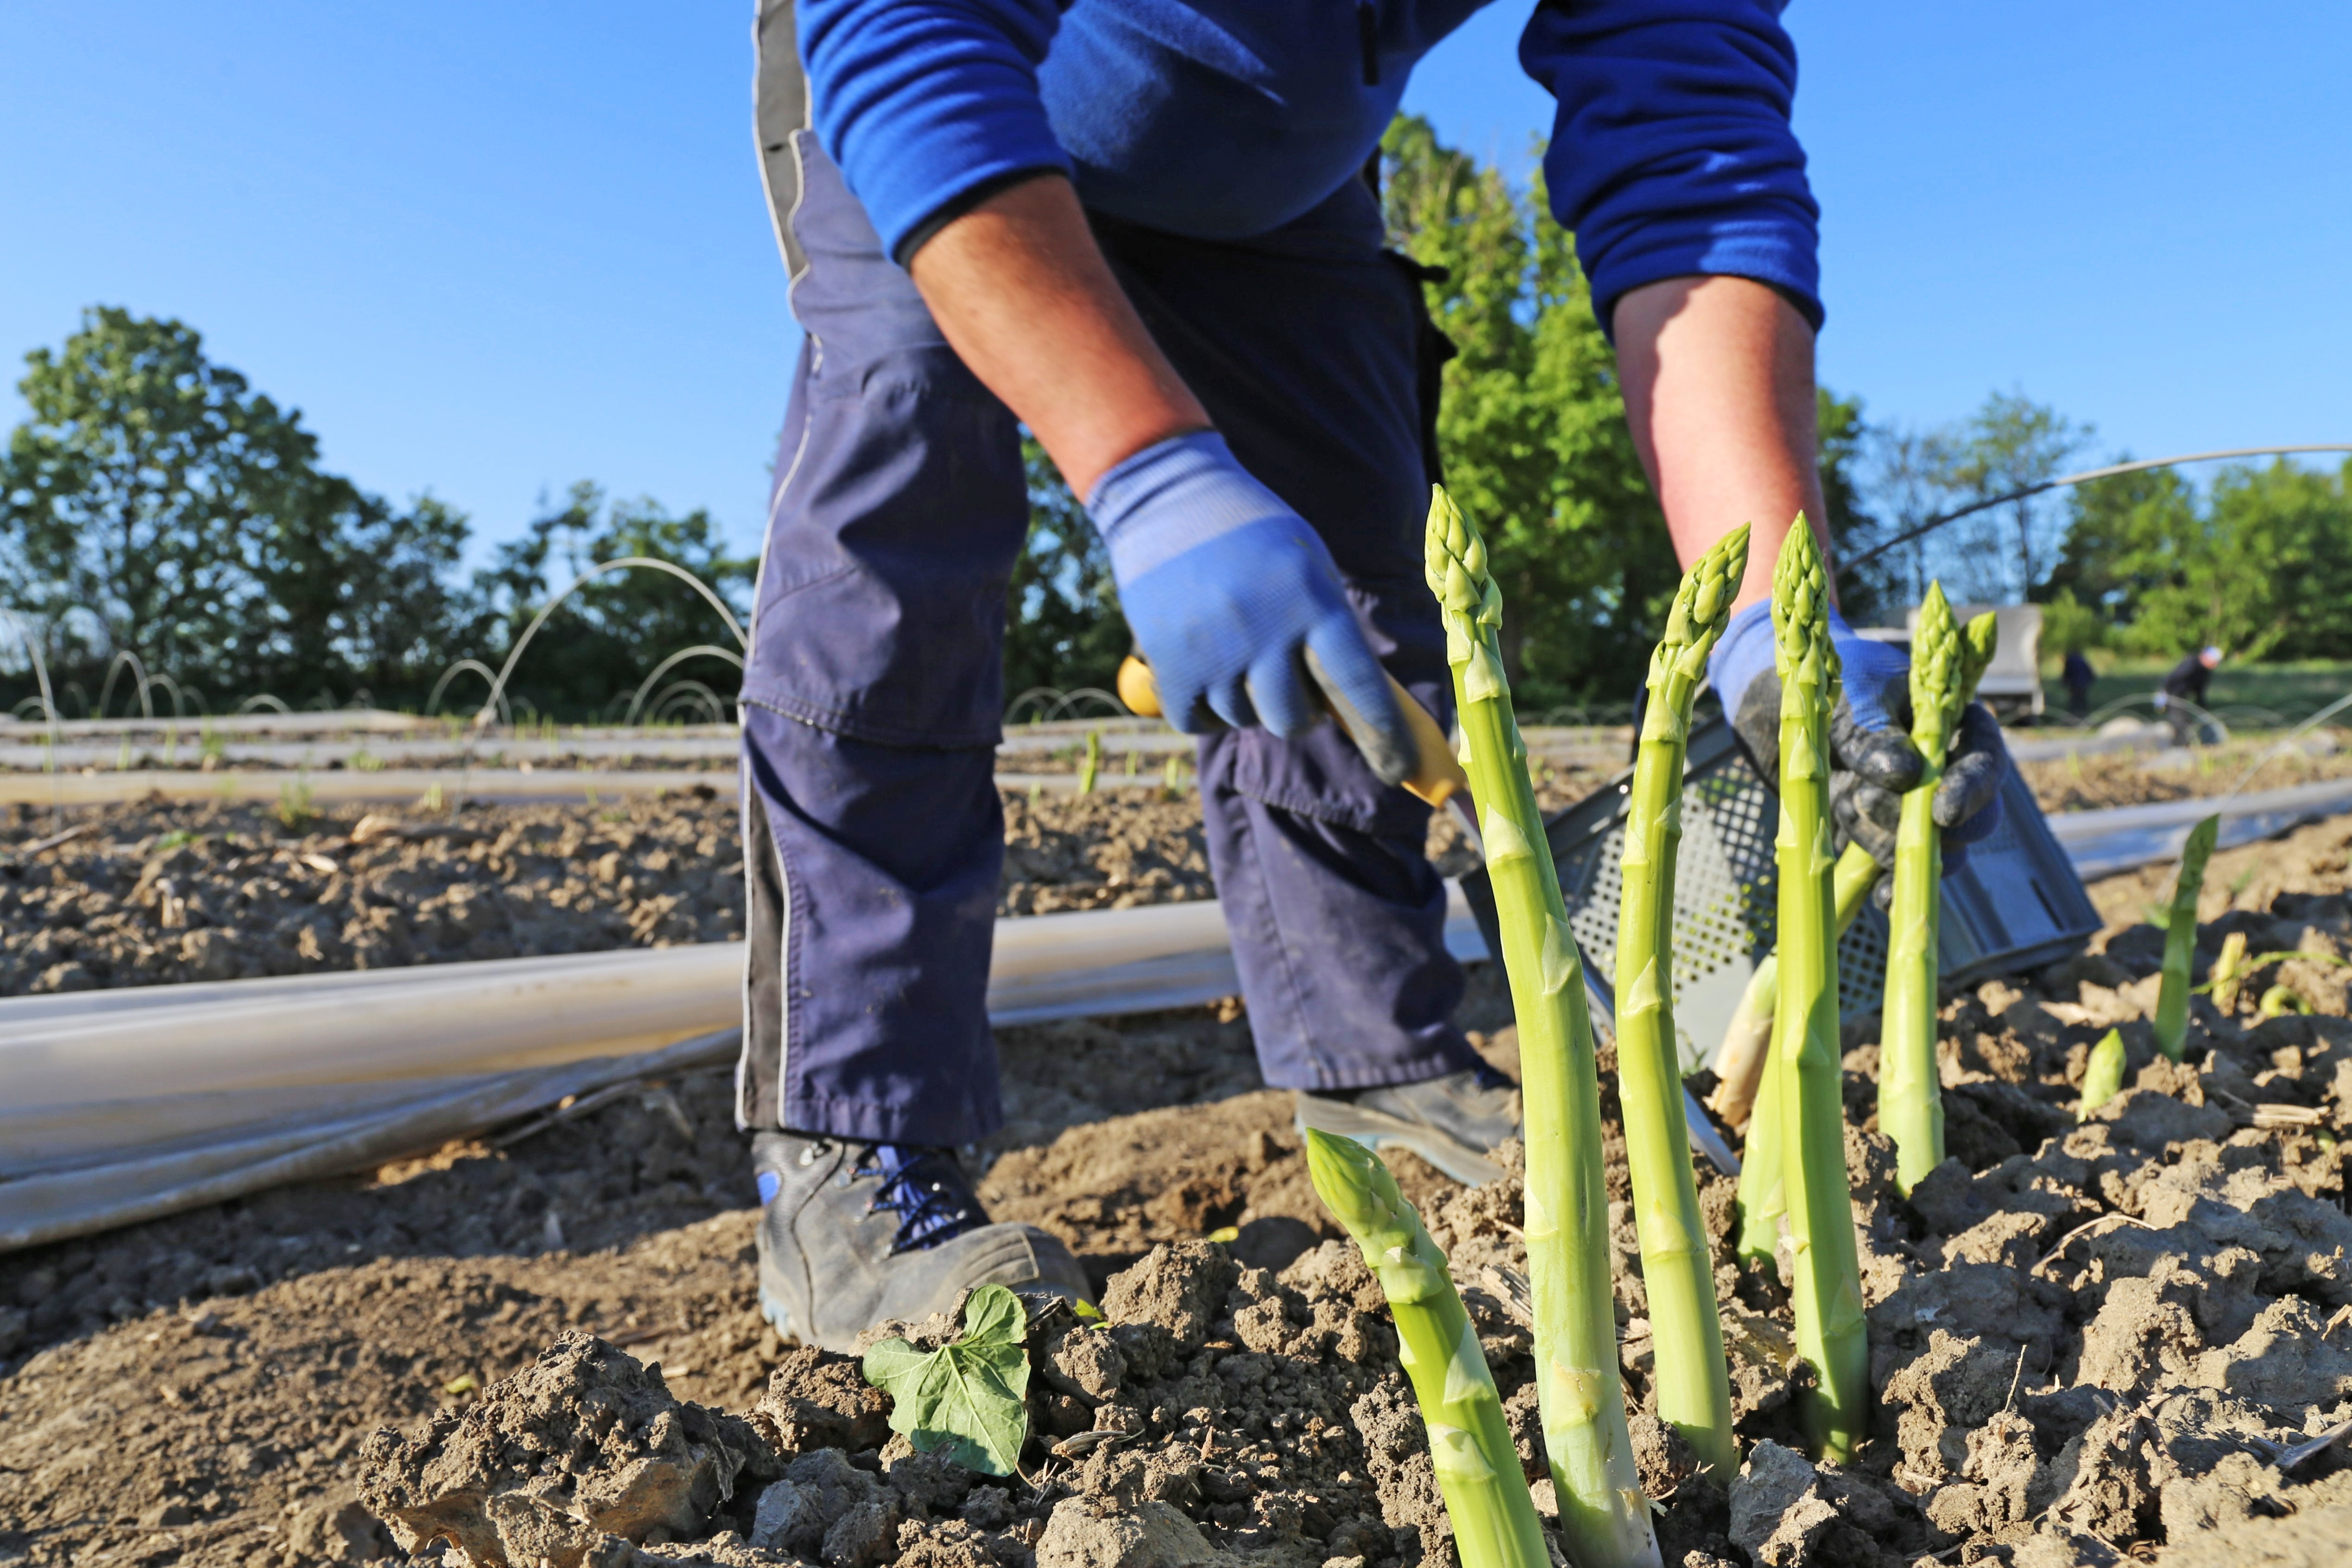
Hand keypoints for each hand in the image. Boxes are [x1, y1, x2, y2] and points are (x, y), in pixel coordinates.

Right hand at [1087, 431, 1408, 767]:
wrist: (1169, 499)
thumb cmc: (1254, 533)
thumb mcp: (1309, 565)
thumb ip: (1329, 631)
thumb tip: (1353, 707)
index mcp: (1312, 602)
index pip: (1359, 687)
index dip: (1384, 734)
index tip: (1401, 766)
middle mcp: (1265, 634)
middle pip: (1296, 719)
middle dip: (1299, 709)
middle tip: (1285, 672)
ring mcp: (1214, 654)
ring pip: (1246, 719)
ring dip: (1249, 698)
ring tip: (1235, 643)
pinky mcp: (1169, 668)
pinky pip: (1200, 722)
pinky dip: (1207, 706)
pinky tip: (1206, 663)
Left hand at [1711, 599, 2005, 871]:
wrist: (1777, 703)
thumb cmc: (1822, 682)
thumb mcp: (1847, 696)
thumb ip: (1873, 733)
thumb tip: (1905, 775)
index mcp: (1952, 723)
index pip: (1985, 761)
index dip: (1972, 789)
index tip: (1941, 811)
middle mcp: (1943, 770)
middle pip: (1971, 817)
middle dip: (1929, 825)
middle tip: (1872, 804)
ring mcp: (1912, 805)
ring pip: (1927, 846)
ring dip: (1889, 838)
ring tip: (1848, 800)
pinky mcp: (1880, 831)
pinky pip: (1898, 866)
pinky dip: (1894, 883)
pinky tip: (1885, 898)